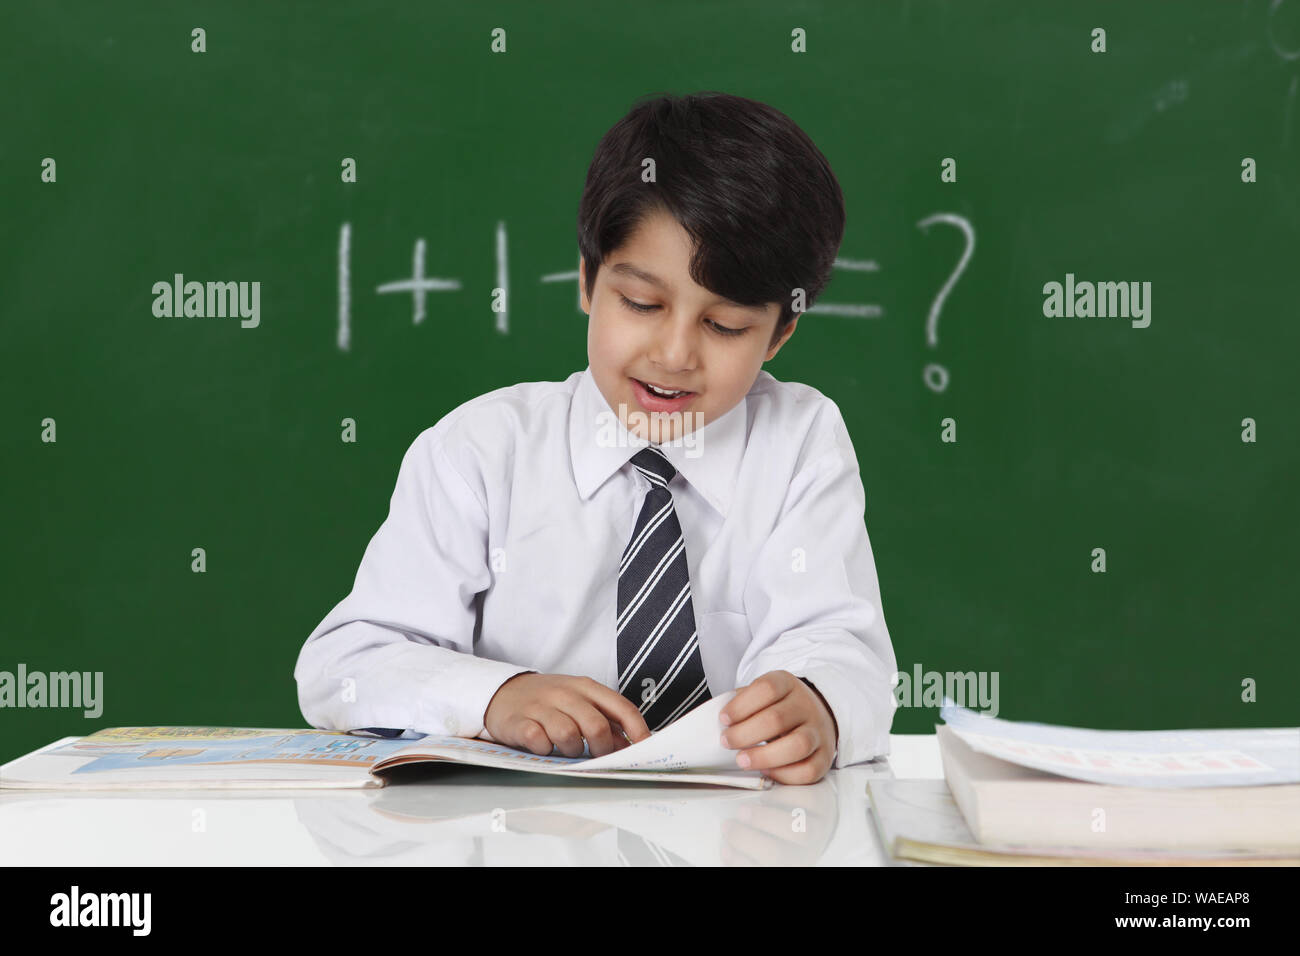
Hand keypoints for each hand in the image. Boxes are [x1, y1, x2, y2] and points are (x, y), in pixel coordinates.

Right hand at [483, 673, 651, 757]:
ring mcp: (540, 706)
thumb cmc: (549, 701)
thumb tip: (630, 745)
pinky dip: (545, 750)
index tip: (646, 749)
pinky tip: (543, 746)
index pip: (621, 708)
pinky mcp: (519, 721)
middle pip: (596, 726)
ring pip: (568, 736)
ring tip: (566, 748)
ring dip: (572, 751)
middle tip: (596, 756)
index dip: (637, 731)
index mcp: (586, 687)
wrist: (503, 692)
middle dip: (602, 749)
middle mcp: (565, 693)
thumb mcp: (579, 702)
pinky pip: (539, 741)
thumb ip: (605, 720)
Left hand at [719, 670, 838, 784]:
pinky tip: (766, 771)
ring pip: (797, 745)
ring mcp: (818, 732)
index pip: (767, 688)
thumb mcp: (762, 695)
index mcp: (788, 684)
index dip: (741, 705)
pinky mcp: (825, 757)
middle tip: (726, 742)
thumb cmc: (779, 707)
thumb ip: (742, 703)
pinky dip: (784, 775)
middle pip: (777, 719)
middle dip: (745, 733)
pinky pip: (808, 771)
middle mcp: (806, 706)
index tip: (723, 719)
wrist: (817, 713)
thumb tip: (716, 722)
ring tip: (742, 760)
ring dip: (764, 756)